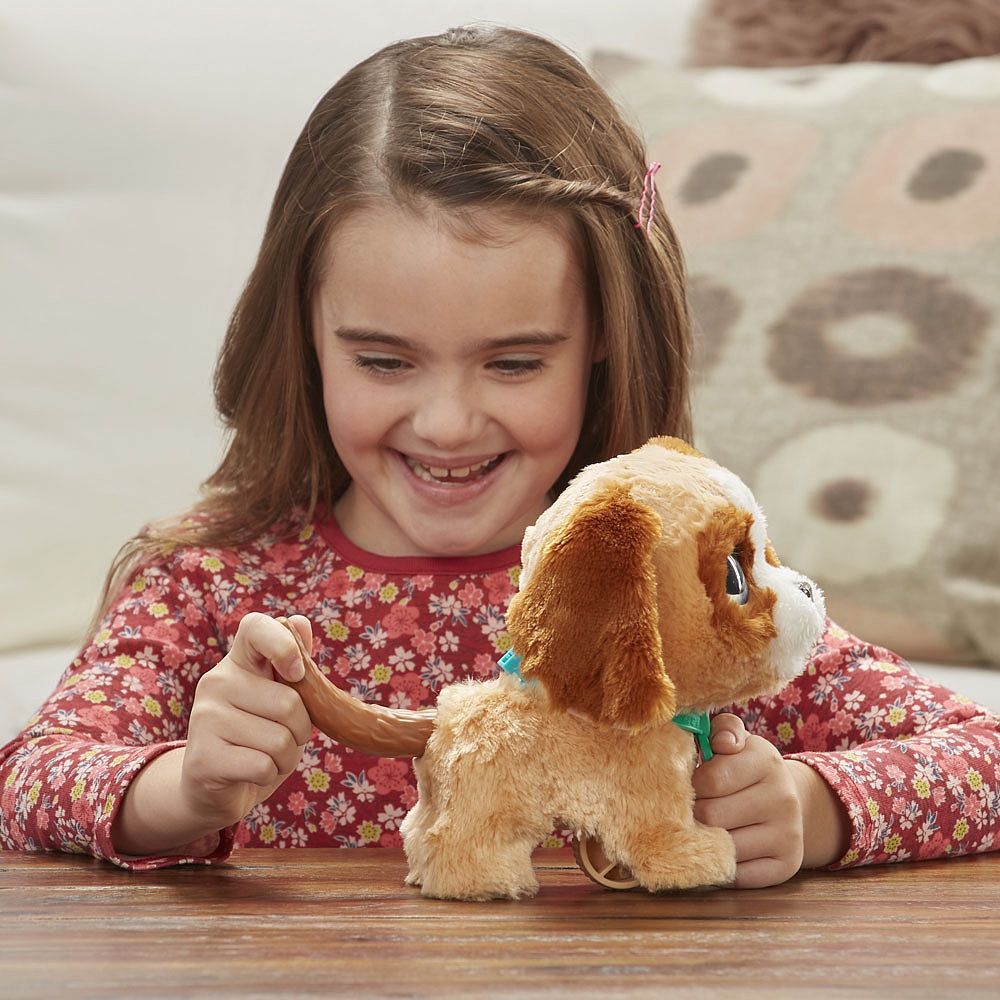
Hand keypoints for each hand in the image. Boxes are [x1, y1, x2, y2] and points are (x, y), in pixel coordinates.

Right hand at [180, 612, 313, 829]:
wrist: (212, 788)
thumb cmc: (257, 737)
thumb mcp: (279, 700)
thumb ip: (293, 664)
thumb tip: (302, 622)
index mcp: (237, 662)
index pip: (255, 627)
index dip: (284, 644)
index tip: (297, 673)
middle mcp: (215, 682)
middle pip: (289, 702)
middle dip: (301, 730)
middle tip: (281, 737)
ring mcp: (204, 718)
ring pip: (280, 739)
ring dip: (286, 757)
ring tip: (265, 757)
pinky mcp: (203, 758)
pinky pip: (264, 766)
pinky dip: (270, 774)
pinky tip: (251, 773)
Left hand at [692, 714, 848, 888]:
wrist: (785, 801)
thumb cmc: (743, 767)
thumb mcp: (735, 740)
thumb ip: (722, 729)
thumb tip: (722, 743)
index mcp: (766, 760)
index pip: (711, 779)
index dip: (690, 785)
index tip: (688, 784)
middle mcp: (783, 797)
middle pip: (712, 815)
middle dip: (692, 814)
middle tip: (690, 810)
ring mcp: (788, 834)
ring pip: (723, 848)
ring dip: (704, 841)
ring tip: (702, 829)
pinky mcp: (786, 866)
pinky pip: (738, 875)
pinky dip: (720, 866)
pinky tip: (719, 851)